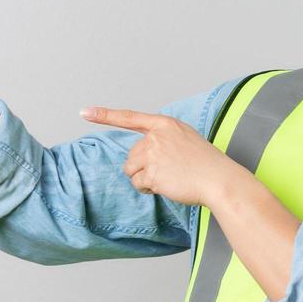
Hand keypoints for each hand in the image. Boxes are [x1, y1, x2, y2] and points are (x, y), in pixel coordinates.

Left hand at [80, 106, 241, 207]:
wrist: (218, 179)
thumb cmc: (206, 163)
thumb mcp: (185, 139)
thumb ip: (163, 140)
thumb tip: (141, 155)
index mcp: (164, 124)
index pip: (130, 117)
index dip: (105, 115)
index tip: (84, 112)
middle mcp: (156, 137)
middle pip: (131, 155)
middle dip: (143, 167)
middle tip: (168, 171)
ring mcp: (153, 154)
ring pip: (131, 170)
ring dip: (144, 179)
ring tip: (168, 178)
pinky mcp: (152, 173)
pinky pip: (138, 184)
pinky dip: (149, 189)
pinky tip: (167, 186)